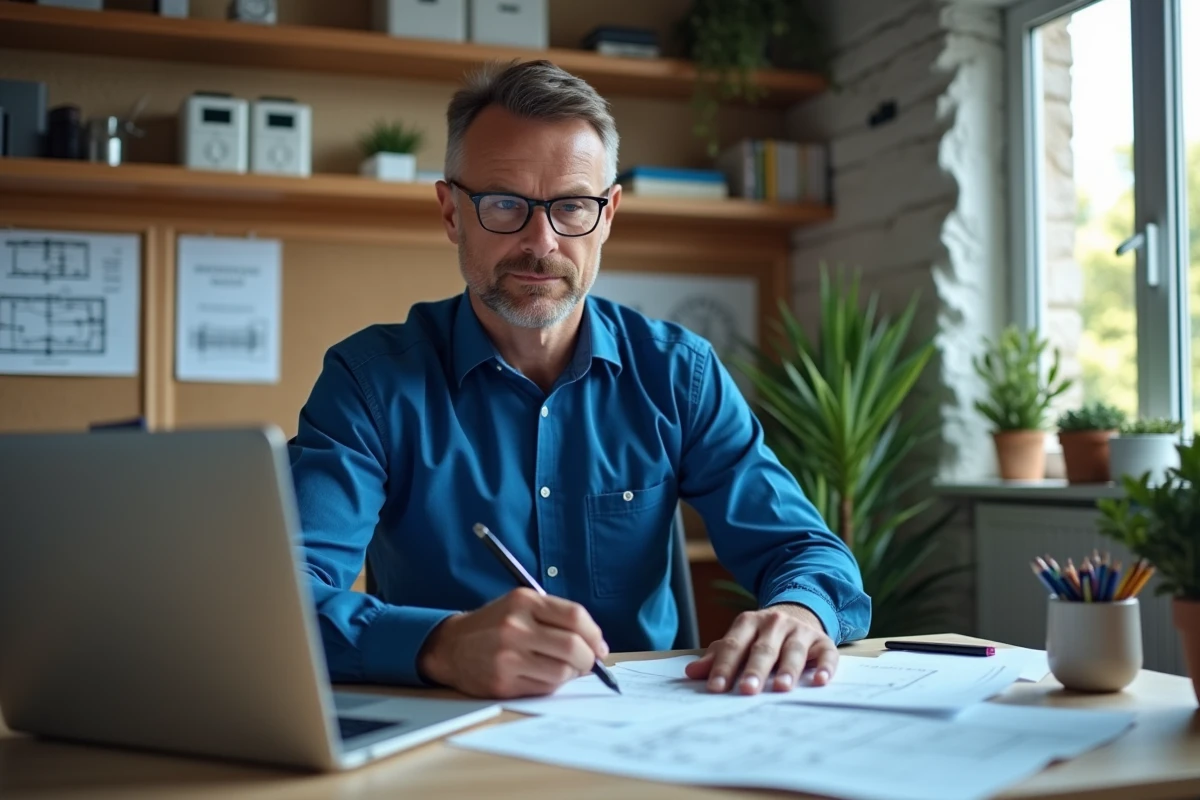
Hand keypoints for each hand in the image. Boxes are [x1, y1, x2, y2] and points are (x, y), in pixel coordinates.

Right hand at [417, 588, 608, 698]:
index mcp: (524, 601)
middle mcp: (515, 627)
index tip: (599, 646)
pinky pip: (544, 688)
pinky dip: (551, 685)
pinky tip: (542, 676)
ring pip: (562, 672)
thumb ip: (555, 617)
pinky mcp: (502, 682)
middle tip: (588, 663)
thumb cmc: (495, 625)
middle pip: (573, 647)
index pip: (575, 617)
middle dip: (588, 659)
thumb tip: (596, 646)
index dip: (595, 634)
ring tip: (563, 669)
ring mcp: (507, 656)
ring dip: (571, 674)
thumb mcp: (520, 605)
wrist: (451, 646)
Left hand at [685, 604, 836, 693]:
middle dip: (754, 670)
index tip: (715, 688)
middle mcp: (775, 623)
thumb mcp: (739, 641)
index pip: (734, 645)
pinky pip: (827, 654)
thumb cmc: (762, 637)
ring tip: (781, 688)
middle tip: (746, 690)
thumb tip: (691, 673)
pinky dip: (825, 667)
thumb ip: (717, 657)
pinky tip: (820, 681)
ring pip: (793, 650)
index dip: (724, 667)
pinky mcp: (823, 641)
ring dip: (788, 669)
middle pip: (763, 648)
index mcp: (749, 622)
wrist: (799, 614)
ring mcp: (800, 631)